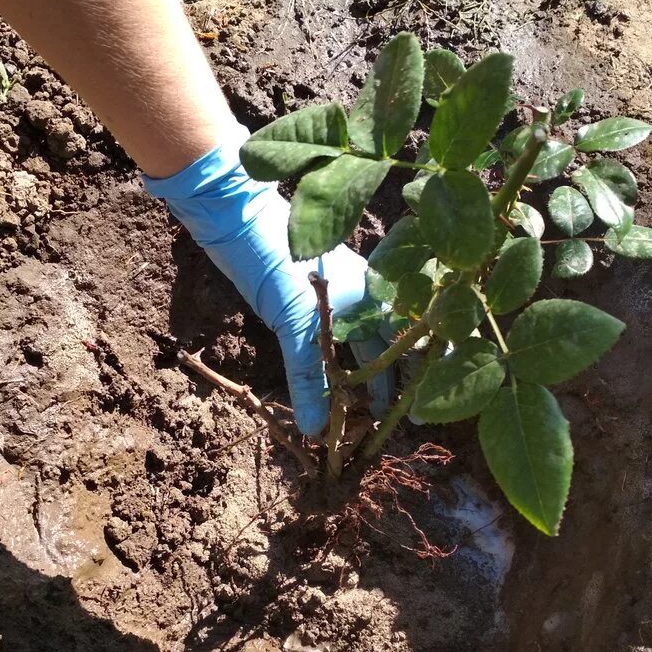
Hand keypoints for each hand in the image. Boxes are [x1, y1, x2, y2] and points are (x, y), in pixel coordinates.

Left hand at [144, 126, 391, 434]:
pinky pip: (338, 349)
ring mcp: (345, 301)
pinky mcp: (318, 307)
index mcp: (380, 295)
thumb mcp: (295, 326)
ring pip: (363, 352)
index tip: (413, 421)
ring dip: (359, 385)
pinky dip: (336, 375)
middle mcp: (371, 297)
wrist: (236, 219)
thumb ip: (309, 379)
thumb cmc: (274, 261)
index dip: (415, 382)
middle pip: (391, 352)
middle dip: (389, 390)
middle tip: (384, 430)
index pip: (412, 346)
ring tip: (357, 423)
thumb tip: (316, 432)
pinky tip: (331, 397)